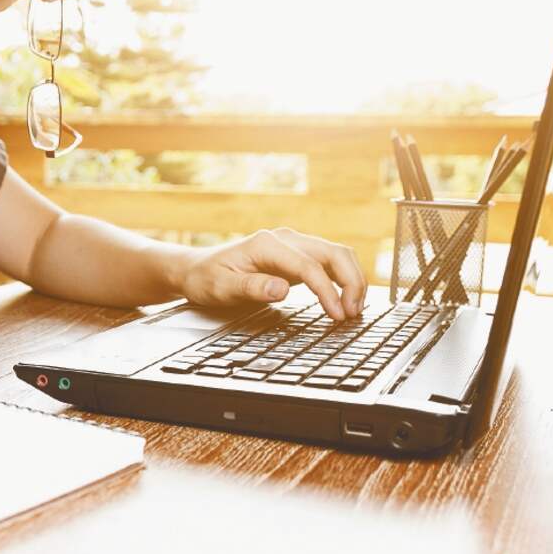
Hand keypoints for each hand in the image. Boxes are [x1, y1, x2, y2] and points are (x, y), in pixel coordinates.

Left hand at [173, 228, 367, 319]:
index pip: (309, 266)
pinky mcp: (296, 256)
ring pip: (336, 255)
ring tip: (355, 309)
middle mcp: (284, 239)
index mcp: (267, 244)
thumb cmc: (206, 279)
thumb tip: (282, 289)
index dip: (327, 291)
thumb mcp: (221, 288)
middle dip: (351, 281)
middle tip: (354, 313)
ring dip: (351, 279)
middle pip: (333, 253)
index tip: (337, 314)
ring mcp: (292, 245)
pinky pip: (328, 263)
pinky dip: (342, 278)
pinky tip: (346, 298)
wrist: (197, 269)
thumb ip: (251, 287)